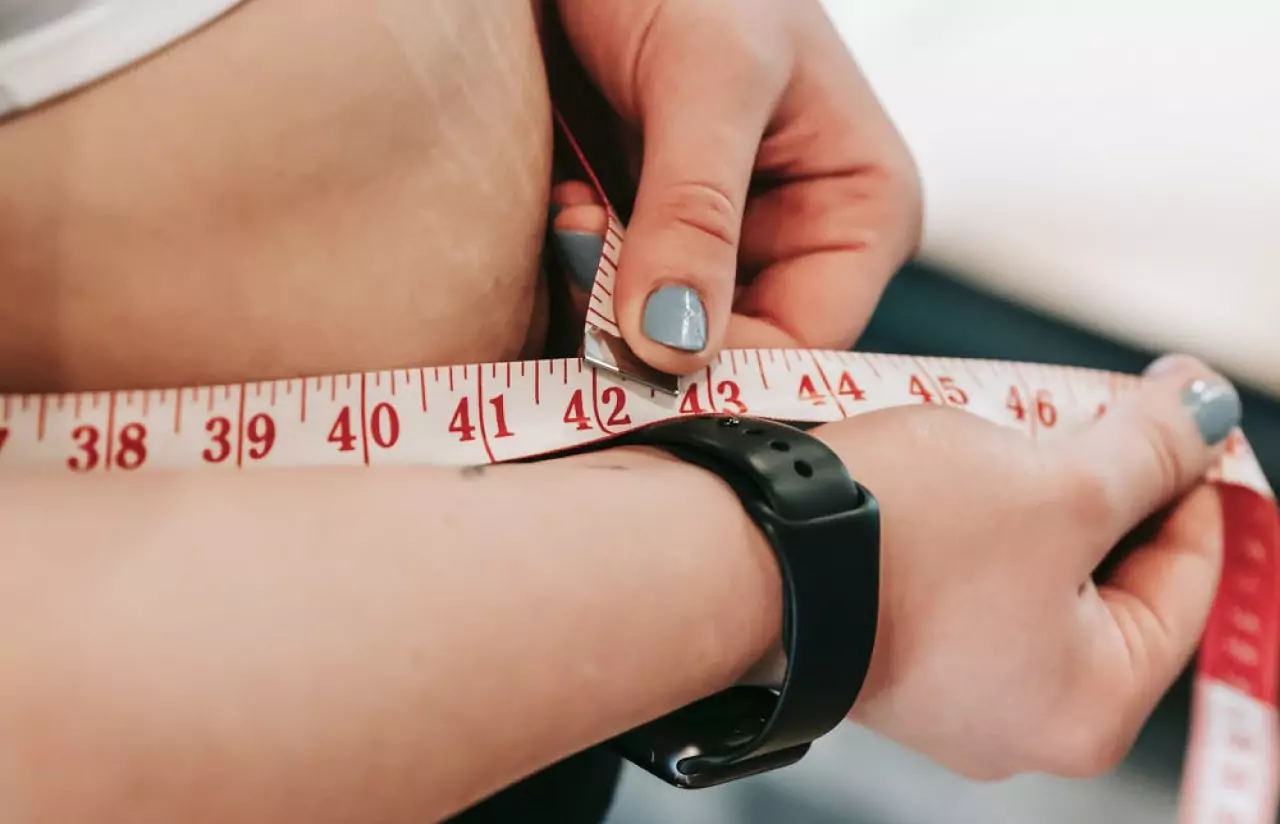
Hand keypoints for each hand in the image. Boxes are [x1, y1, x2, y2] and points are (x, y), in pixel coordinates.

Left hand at [553, 0, 920, 373]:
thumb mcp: (709, 76)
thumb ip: (695, 211)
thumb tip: (674, 348)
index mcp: (858, 212)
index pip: (805, 343)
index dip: (722, 368)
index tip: (633, 356)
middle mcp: (795, 242)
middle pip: (727, 350)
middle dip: (647, 326)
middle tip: (584, 252)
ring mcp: (717, 243)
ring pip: (658, 333)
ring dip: (600, 294)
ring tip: (572, 209)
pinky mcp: (648, 232)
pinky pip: (609, 297)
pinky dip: (575, 269)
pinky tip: (563, 202)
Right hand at [814, 355, 1241, 779]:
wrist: (737, 553)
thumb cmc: (891, 544)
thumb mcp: (1056, 482)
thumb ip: (1150, 448)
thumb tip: (1205, 414)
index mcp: (1090, 706)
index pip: (1188, 581)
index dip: (1191, 483)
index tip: (1181, 419)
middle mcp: (1021, 718)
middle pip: (1105, 577)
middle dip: (1102, 483)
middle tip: (1091, 410)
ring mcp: (948, 689)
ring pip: (1028, 572)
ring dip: (1032, 494)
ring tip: (1011, 428)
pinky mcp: (890, 649)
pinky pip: (963, 579)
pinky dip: (971, 520)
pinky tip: (951, 468)